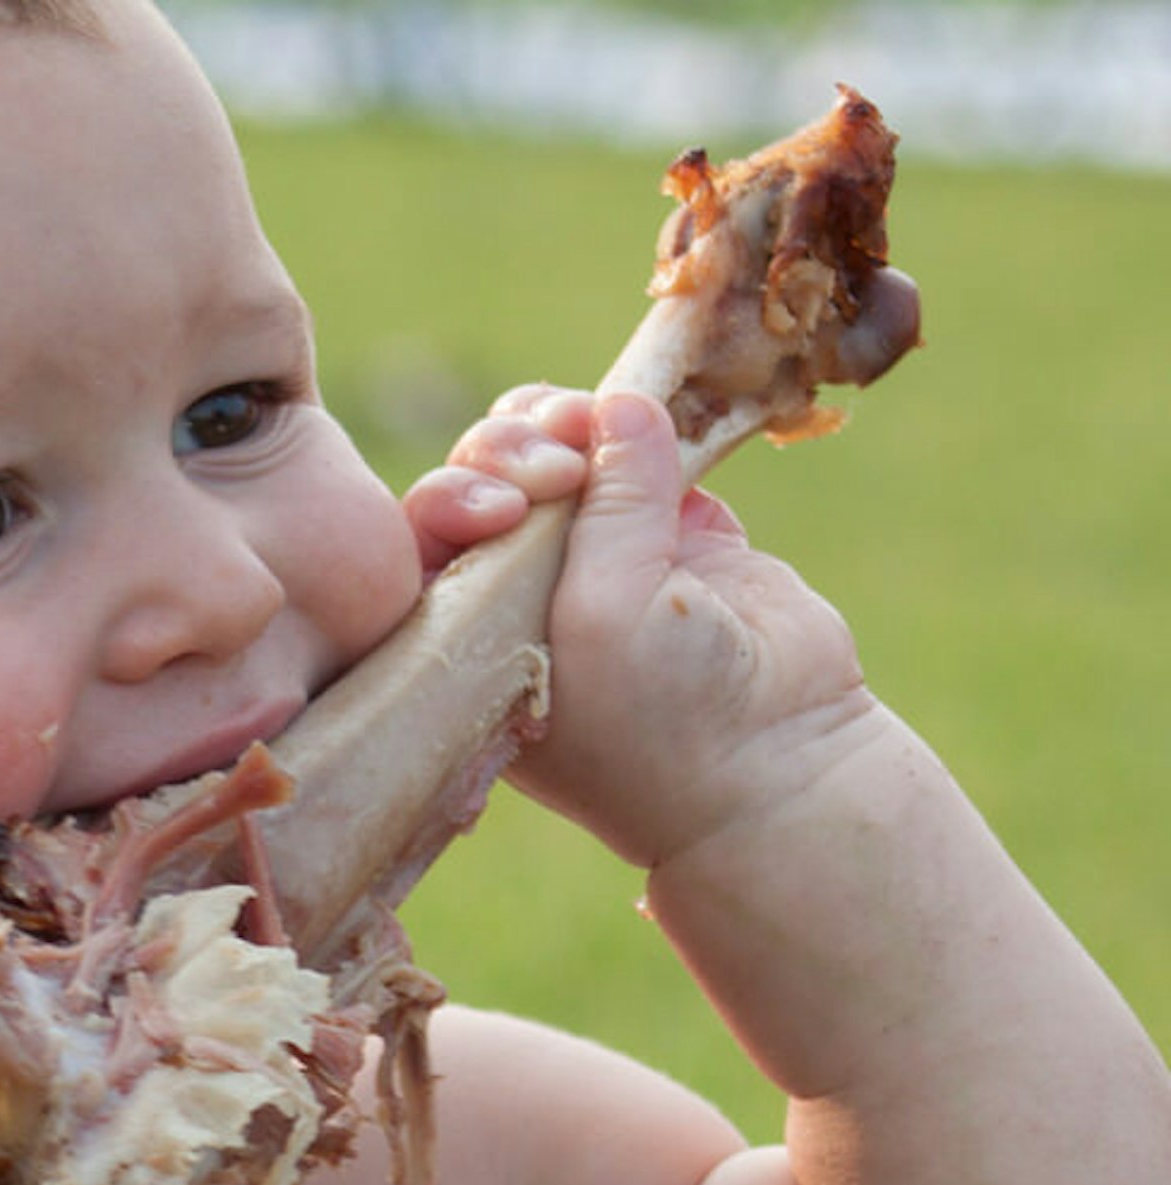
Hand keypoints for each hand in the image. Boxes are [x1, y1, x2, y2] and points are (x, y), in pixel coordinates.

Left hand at [413, 384, 875, 864]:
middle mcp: (520, 591)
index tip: (503, 508)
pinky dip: (648, 422)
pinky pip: (648, 454)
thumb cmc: (657, 720)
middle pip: (489, 480)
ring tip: (600, 420)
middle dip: (512, 450)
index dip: (454, 497)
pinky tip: (654, 406)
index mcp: (467, 633)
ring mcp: (600, 558)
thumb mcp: (604, 614)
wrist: (776, 766)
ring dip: (571, 424)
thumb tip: (621, 401)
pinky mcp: (678, 534)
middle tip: (560, 465)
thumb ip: (609, 507)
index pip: (426, 538)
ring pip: (564, 454)